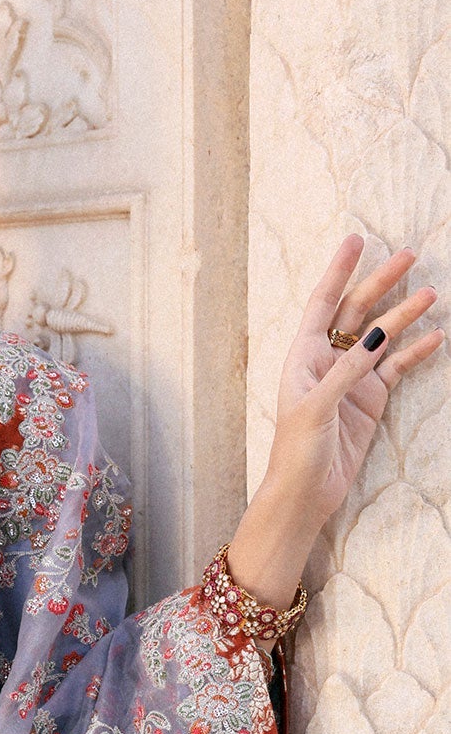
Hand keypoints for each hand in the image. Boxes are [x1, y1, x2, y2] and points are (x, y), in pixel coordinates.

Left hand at [228, 237, 443, 611]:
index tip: (356, 240)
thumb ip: (347, 369)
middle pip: (357, 311)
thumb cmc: (297, 450)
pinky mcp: (370, 399)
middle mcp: (327, 361)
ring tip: (431, 294)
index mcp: (303, 356)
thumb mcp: (317, 406)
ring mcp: (352, 378)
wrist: (306, 493)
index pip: (323, 303)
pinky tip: (436, 336)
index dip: (339, 271)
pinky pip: (397, 368)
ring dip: (404, 315)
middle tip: (408, 256)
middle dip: (380, 283)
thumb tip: (377, 335)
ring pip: (382, 336)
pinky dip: (415, 352)